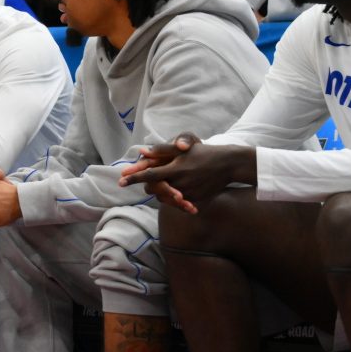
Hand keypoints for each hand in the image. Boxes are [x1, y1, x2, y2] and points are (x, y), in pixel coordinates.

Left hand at [122, 137, 253, 213]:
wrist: (229, 164)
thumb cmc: (204, 152)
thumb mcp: (183, 148)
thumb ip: (162, 150)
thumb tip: (142, 152)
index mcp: (176, 169)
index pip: (149, 176)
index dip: (133, 178)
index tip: (120, 181)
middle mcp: (181, 184)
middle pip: (154, 189)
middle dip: (147, 185)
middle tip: (141, 180)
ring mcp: (189, 194)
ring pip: (165, 198)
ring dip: (159, 192)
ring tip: (157, 185)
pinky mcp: (197, 201)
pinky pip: (178, 203)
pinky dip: (172, 198)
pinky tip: (171, 191)